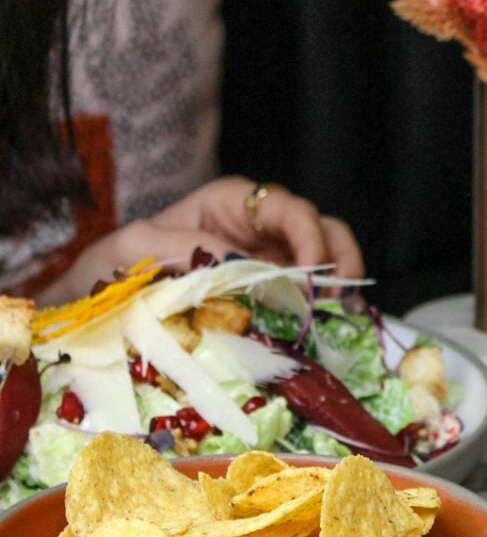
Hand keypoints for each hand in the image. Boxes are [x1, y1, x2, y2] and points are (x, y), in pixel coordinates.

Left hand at [40, 177, 362, 302]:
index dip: (307, 236)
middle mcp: (259, 231)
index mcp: (230, 204)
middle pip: (322, 229)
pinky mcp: (272, 302)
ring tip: (336, 316)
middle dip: (338, 258)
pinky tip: (322, 333)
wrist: (97, 307)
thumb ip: (179, 244)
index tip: (306, 274)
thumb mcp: (133, 246)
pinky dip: (323, 314)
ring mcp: (270, 267)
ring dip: (339, 287)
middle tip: (336, 296)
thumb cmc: (113, 266)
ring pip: (327, 262)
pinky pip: (309, 301)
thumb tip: (232, 262)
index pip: (287, 207)